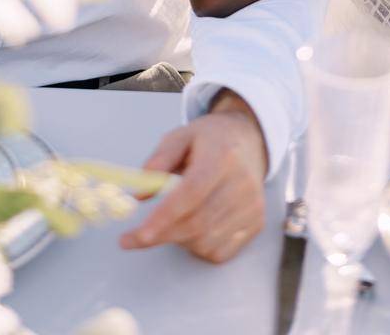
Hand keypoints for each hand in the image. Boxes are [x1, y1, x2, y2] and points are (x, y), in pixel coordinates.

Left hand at [119, 93, 267, 262]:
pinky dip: (198, 247)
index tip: (140, 234)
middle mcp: (242, 184)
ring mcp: (252, 207)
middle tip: (132, 238)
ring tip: (174, 218)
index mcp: (222, 156)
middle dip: (162, 234)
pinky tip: (194, 227)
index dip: (165, 216)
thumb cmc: (210, 140)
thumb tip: (140, 195)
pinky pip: (219, 253)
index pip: (192, 193)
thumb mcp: (180, 136)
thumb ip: (158, 160)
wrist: (249, 141)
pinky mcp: (256, 224)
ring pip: (205, 242)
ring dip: (179, 239)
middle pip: (197, 223)